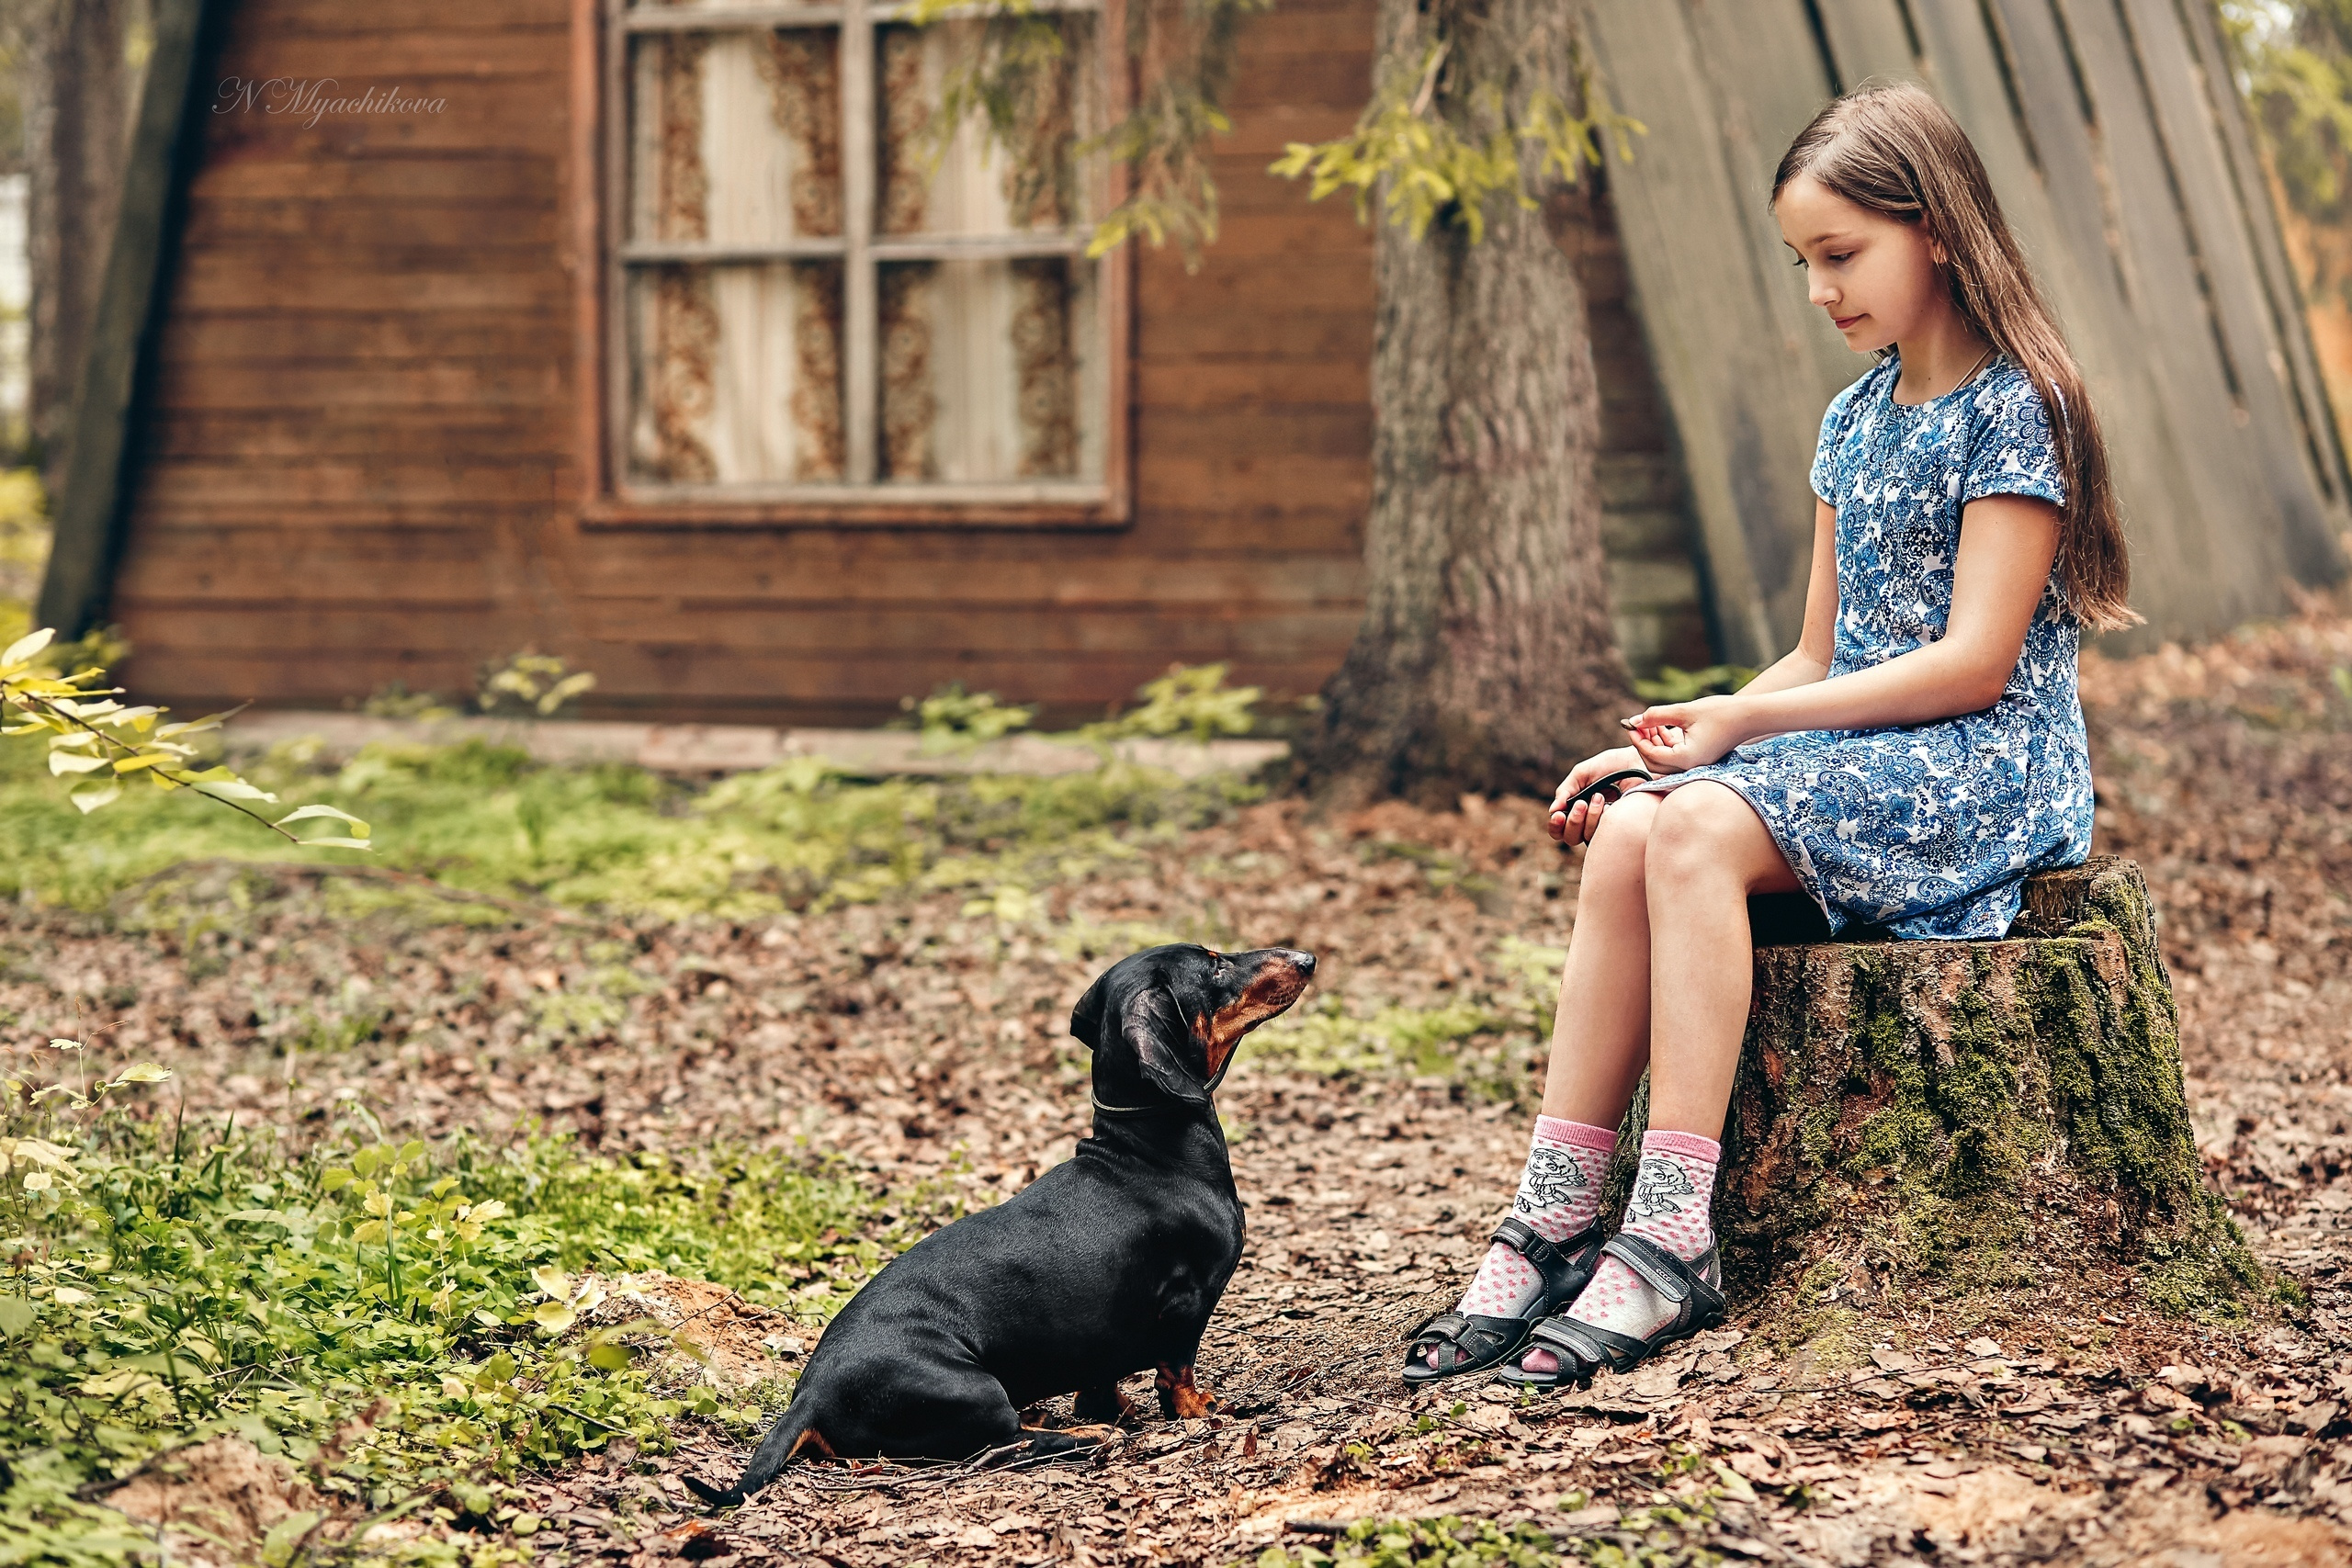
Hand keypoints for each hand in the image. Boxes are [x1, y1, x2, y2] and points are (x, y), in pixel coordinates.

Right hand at [1545, 745, 1646, 847]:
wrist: (1638, 762)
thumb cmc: (1612, 766)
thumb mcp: (1583, 773)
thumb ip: (1566, 790)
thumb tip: (1553, 810)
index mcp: (1577, 809)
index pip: (1560, 829)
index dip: (1555, 826)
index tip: (1558, 815)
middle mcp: (1589, 822)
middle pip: (1570, 837)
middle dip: (1572, 821)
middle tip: (1581, 803)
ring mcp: (1605, 828)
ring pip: (1585, 837)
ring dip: (1589, 817)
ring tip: (1599, 797)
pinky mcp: (1620, 830)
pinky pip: (1603, 835)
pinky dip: (1601, 819)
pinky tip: (1609, 805)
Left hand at [1621, 695, 1748, 773]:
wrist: (1750, 716)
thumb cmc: (1720, 712)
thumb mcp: (1684, 711)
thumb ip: (1657, 715)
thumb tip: (1634, 720)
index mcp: (1686, 759)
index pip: (1651, 755)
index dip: (1637, 739)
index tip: (1629, 723)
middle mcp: (1690, 767)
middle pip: (1654, 763)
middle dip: (1643, 743)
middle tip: (1636, 723)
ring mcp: (1695, 764)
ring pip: (1663, 760)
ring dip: (1653, 742)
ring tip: (1649, 721)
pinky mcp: (1698, 758)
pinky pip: (1674, 755)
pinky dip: (1665, 742)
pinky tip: (1661, 725)